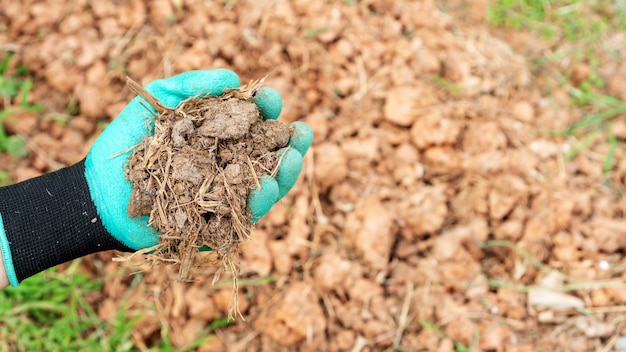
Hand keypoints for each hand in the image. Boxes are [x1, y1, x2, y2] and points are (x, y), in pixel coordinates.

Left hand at [84, 70, 311, 249]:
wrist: (100, 190)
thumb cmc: (128, 144)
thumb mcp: (158, 102)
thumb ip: (192, 85)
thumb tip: (233, 79)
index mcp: (219, 137)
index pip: (252, 121)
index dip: (265, 109)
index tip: (270, 99)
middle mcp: (228, 166)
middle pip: (268, 155)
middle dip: (288, 142)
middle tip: (301, 132)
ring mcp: (225, 196)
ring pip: (264, 186)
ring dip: (283, 174)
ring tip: (293, 158)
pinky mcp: (217, 225)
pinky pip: (242, 214)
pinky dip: (257, 202)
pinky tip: (266, 187)